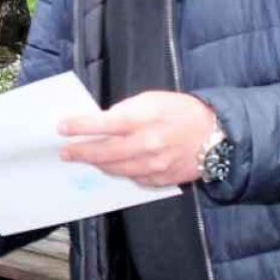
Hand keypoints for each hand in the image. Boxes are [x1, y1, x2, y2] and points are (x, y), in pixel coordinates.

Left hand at [57, 91, 217, 187]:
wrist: (217, 136)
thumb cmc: (184, 112)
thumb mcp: (154, 99)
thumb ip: (127, 110)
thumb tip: (104, 121)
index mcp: (145, 120)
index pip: (105, 124)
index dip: (80, 126)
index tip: (62, 127)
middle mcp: (148, 145)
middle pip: (105, 153)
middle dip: (81, 152)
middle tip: (66, 152)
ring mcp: (153, 166)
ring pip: (116, 170)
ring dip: (97, 164)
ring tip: (86, 158)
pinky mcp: (160, 180)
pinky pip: (132, 179)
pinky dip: (120, 172)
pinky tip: (112, 166)